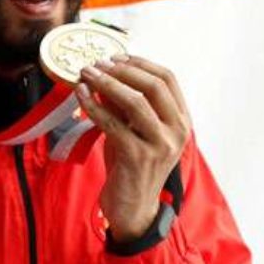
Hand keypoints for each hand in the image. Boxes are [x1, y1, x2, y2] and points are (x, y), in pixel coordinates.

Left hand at [77, 55, 190, 241]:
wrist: (133, 207)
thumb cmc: (131, 167)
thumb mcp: (133, 131)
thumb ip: (125, 107)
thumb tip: (104, 76)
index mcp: (182, 120)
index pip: (168, 79)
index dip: (141, 63)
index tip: (116, 56)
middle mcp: (177, 131)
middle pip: (154, 86)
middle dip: (122, 70)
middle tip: (97, 63)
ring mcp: (160, 144)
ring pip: (135, 102)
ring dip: (106, 84)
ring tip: (85, 74)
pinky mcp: (138, 156)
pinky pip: (113, 123)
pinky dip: (94, 106)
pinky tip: (81, 96)